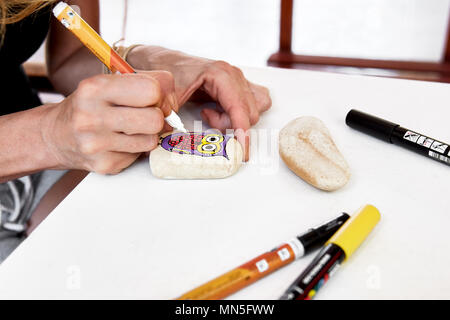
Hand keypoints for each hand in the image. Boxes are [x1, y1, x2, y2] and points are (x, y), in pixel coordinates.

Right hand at [40, 73, 165, 173]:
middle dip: (155, 117)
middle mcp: (91, 116)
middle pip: (155, 119)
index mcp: (94, 88)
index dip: (157, 94)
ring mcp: (96, 144)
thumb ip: (149, 83)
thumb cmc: (91, 106)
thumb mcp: (112, 82)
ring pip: (151, 140)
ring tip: (129, 130)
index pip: (151, 89)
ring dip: (147, 135)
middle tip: (143, 116)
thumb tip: (173, 107)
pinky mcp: (104, 165)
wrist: (56, 136)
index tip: (149, 98)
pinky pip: (140, 157)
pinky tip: (118, 144)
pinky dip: (135, 150)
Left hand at [127, 46, 271, 160]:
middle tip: (205, 118)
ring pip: (253, 110)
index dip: (242, 133)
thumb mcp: (168, 95)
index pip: (240, 109)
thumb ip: (173, 116)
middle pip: (249, 113)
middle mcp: (234, 75)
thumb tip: (177, 136)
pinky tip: (222, 111)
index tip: (241, 151)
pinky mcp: (239, 86)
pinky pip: (256, 103)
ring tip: (212, 114)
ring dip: (235, 119)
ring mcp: (239, 80)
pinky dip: (242, 114)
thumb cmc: (168, 73)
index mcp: (220, 74)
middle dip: (228, 125)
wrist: (165, 61)